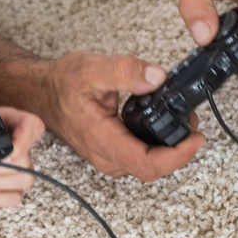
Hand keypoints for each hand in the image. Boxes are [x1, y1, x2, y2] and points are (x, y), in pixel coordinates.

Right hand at [40, 52, 203, 181]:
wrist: (41, 93)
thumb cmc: (61, 84)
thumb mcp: (91, 68)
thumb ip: (125, 71)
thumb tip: (156, 77)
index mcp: (102, 140)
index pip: (147, 164)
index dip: (177, 156)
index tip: (196, 139)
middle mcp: (106, 156)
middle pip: (153, 169)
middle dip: (179, 150)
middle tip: (193, 124)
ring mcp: (108, 157)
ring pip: (148, 165)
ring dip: (170, 149)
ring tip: (183, 122)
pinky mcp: (111, 152)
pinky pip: (140, 158)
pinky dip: (158, 145)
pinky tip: (165, 124)